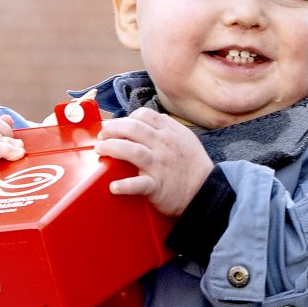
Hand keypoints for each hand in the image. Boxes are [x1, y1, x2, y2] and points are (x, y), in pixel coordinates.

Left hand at [95, 111, 214, 217]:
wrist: (206, 191)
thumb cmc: (193, 165)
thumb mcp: (185, 138)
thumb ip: (167, 126)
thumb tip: (149, 119)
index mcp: (170, 132)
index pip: (144, 115)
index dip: (126, 118)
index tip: (117, 126)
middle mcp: (163, 145)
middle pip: (133, 129)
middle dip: (112, 129)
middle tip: (102, 136)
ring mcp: (160, 165)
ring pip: (131, 150)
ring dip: (111, 148)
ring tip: (100, 150)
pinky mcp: (157, 186)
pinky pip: (138, 184)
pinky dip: (124, 186)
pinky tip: (113, 186)